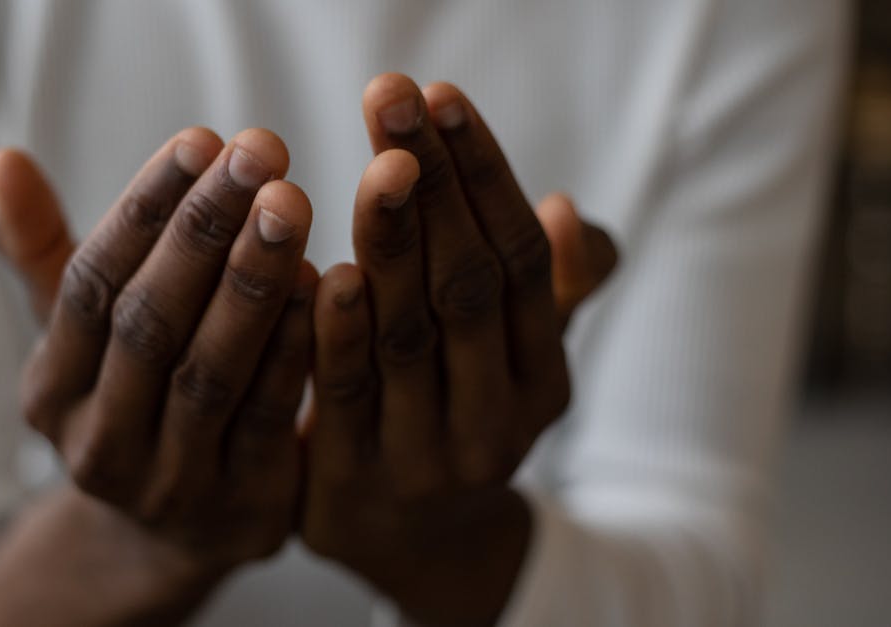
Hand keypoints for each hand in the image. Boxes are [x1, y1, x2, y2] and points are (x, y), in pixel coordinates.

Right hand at [0, 128, 315, 583]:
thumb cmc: (129, 402)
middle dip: (204, 230)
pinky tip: (326, 282)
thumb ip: (45, 253)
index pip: (89, 285)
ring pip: (209, 371)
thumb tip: (3, 160)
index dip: (143, 210)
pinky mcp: (242, 507)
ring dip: (252, 281)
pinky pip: (270, 417)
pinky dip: (296, 348)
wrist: (162, 540)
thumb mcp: (80, 339)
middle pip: (149, 323)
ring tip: (292, 202)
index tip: (200, 138)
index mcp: (52, 390)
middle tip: (260, 151)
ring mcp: (170, 483)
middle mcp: (99, 442)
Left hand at [301, 74, 616, 625]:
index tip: (442, 97)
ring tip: (379, 164)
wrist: (418, 547)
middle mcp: (495, 417)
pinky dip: (337, 332)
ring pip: (409, 336)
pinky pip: (343, 396)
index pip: (519, 261)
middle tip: (393, 96)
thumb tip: (566, 213)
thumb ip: (546, 292)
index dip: (483, 176)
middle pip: (467, 286)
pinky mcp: (350, 481)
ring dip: (393, 243)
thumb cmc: (461, 417)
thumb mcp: (517, 363)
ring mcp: (425, 455)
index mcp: (541, 376)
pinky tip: (324, 269)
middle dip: (432, 184)